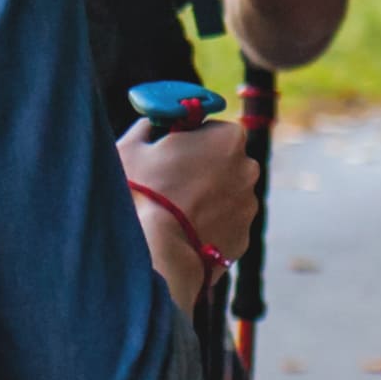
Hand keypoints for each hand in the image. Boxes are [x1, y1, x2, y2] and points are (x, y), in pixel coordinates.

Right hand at [120, 111, 254, 305]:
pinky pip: (223, 224)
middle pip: (221, 160)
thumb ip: (148, 127)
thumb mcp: (131, 148)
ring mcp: (249, 205)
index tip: (167, 151)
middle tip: (167, 182)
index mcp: (228, 136)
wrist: (159, 255)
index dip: (186, 138)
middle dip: (200, 167)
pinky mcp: (244, 236)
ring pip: (224, 194)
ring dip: (204, 198)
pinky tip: (181, 232)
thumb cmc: (142, 193)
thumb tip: (152, 124)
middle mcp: (248, 168)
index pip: (210, 128)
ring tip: (171, 213)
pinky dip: (207, 225)